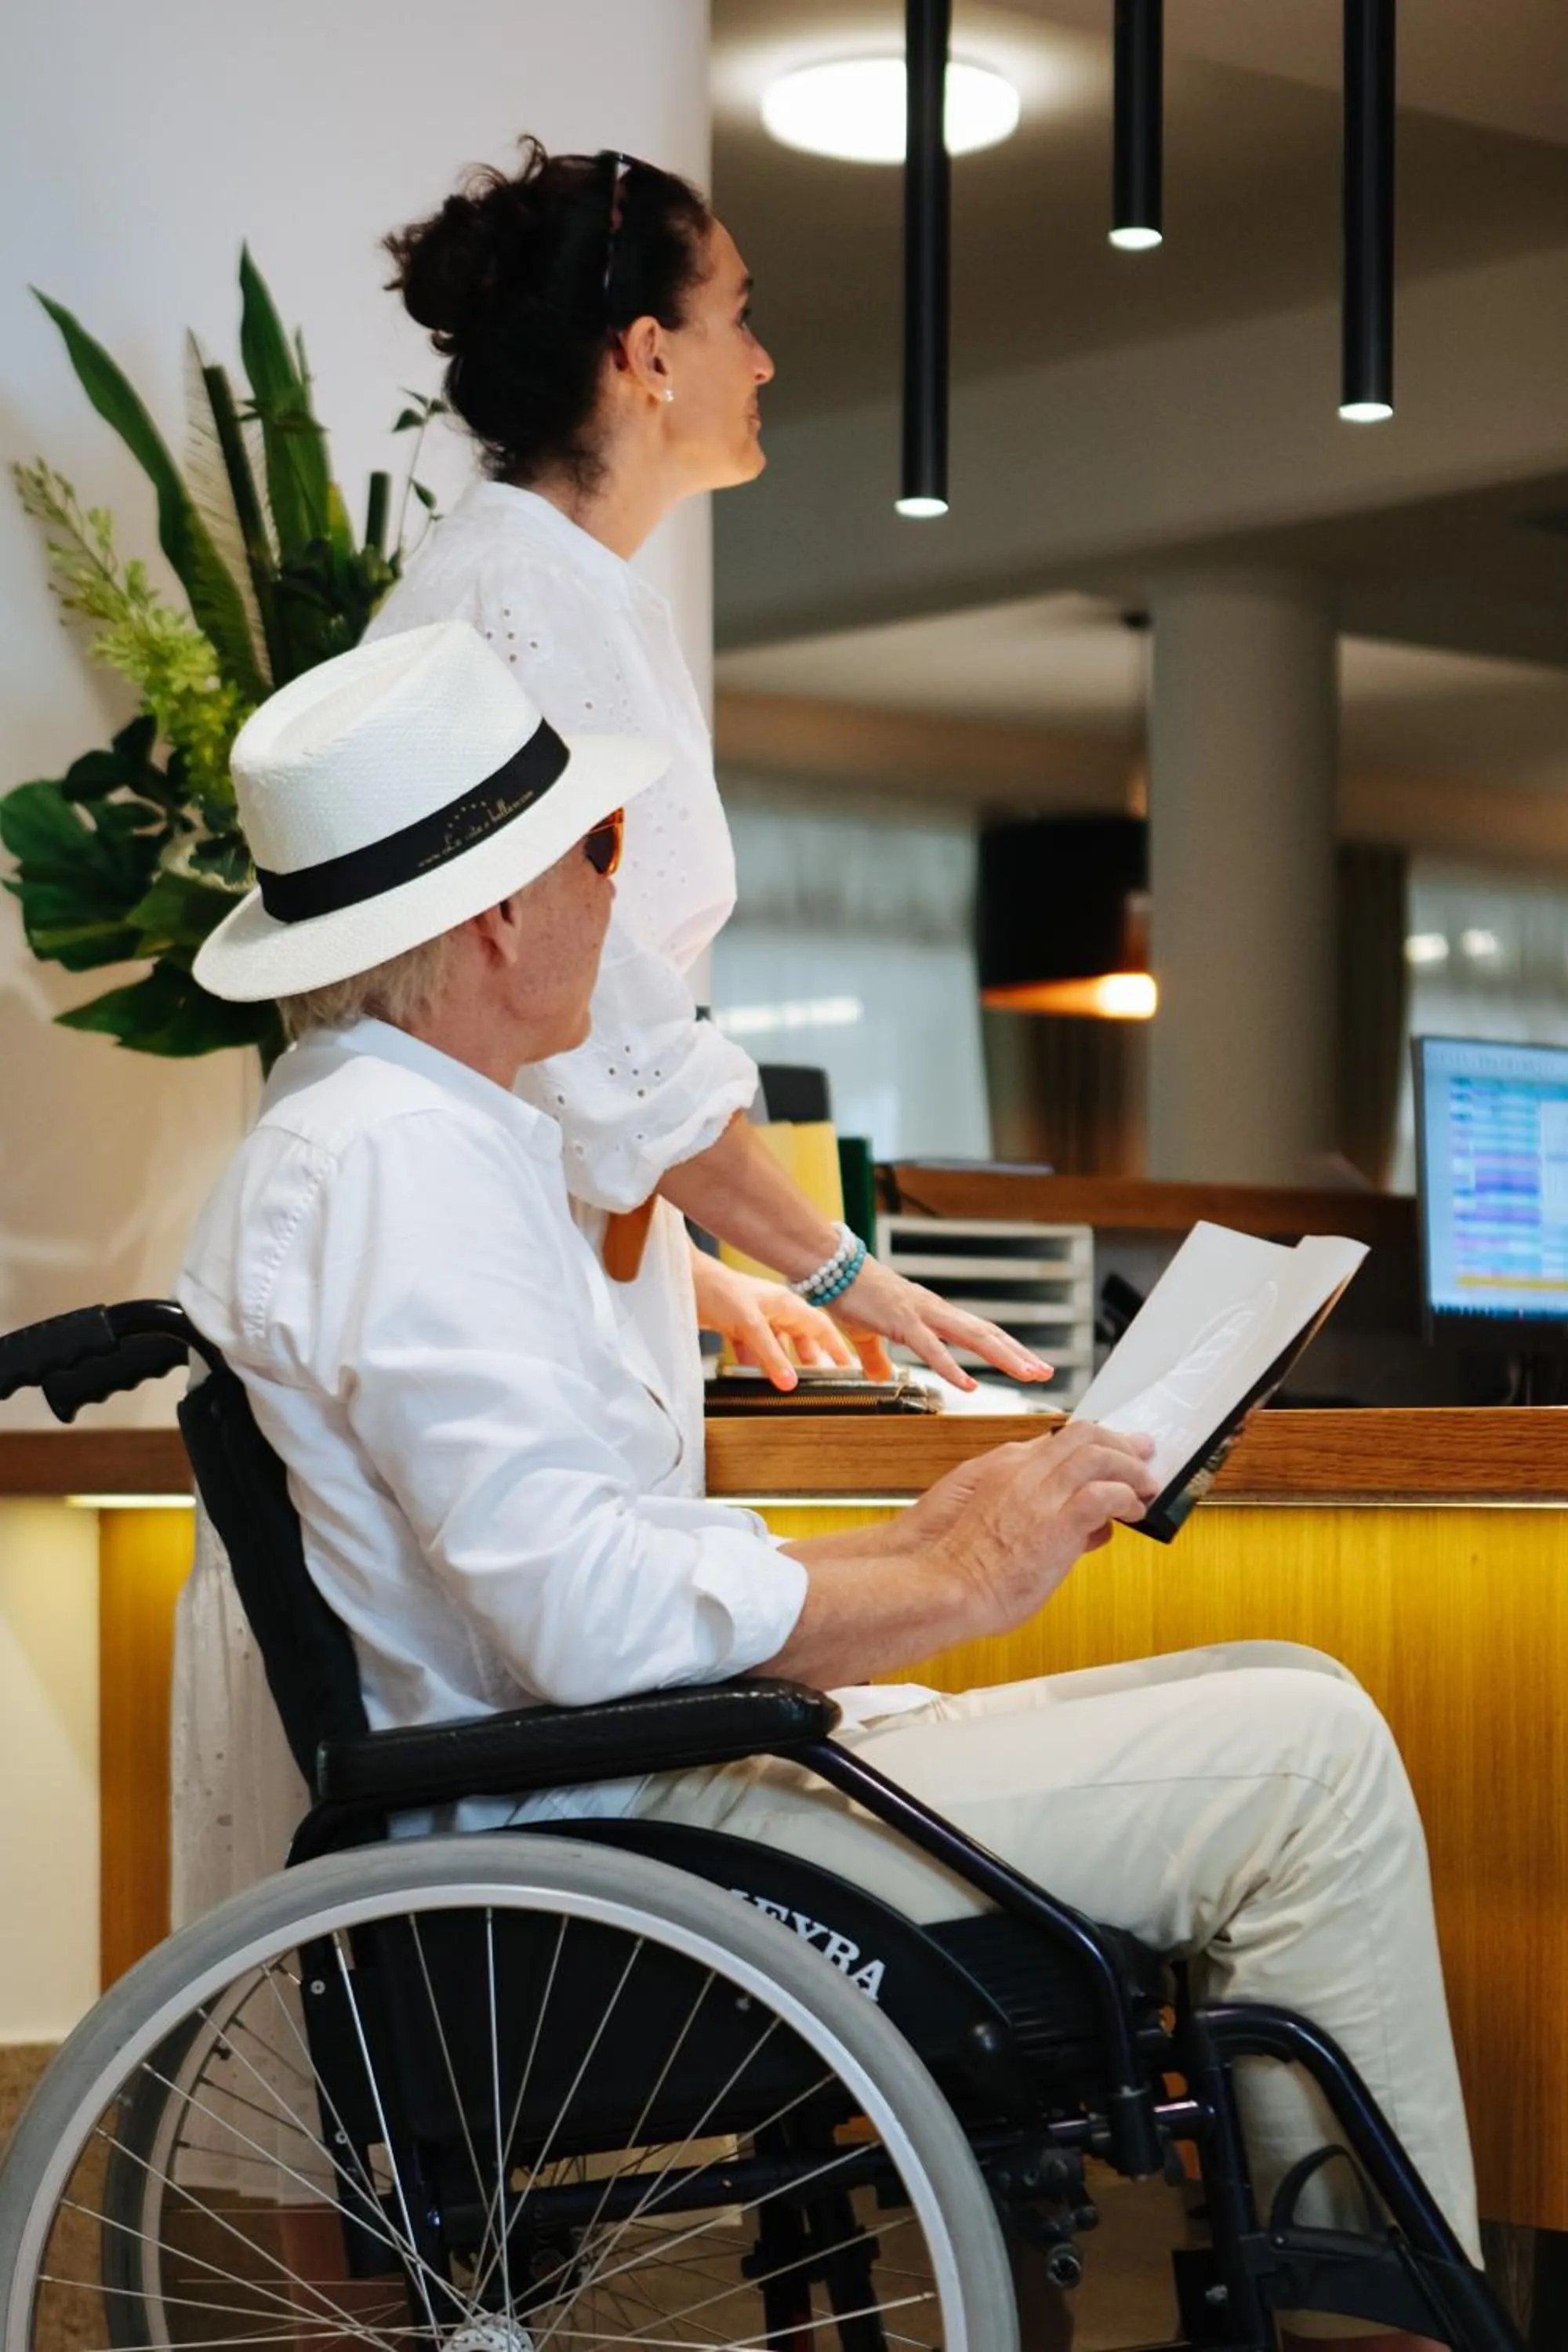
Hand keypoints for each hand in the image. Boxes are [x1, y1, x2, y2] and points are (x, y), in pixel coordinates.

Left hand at [690, 1254, 857, 1390]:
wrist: (682, 1281)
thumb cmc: (718, 1289)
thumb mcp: (749, 1324)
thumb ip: (770, 1354)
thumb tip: (790, 1382)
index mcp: (786, 1303)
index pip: (820, 1326)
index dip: (836, 1347)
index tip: (849, 1367)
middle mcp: (774, 1309)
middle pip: (802, 1337)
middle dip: (812, 1359)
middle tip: (822, 1381)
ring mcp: (755, 1318)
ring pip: (778, 1344)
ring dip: (784, 1362)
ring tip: (792, 1382)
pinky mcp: (736, 1326)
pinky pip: (754, 1348)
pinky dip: (757, 1362)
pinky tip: (756, 1376)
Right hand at [830, 1255, 1055, 1391]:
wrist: (831, 1267)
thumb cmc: (850, 1295)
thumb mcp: (869, 1334)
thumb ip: (878, 1358)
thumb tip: (881, 1376)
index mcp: (933, 1313)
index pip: (980, 1332)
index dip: (1007, 1347)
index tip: (1030, 1363)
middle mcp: (936, 1311)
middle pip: (987, 1334)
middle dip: (1018, 1353)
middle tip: (1046, 1372)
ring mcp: (922, 1315)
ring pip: (972, 1337)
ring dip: (1003, 1357)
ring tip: (1027, 1374)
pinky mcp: (902, 1323)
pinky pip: (932, 1349)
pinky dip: (953, 1368)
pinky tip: (969, 1386)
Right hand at [930, 1422, 1159, 1636]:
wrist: (936, 1587)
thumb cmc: (952, 1566)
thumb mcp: (983, 1520)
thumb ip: (1026, 1514)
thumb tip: (1077, 1527)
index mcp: (1001, 1466)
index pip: (1057, 1442)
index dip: (1091, 1446)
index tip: (1109, 1454)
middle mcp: (1021, 1470)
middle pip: (1082, 1434)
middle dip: (1118, 1441)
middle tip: (1141, 1453)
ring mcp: (1039, 1493)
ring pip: (1098, 1453)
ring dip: (1130, 1466)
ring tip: (1145, 1484)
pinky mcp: (1056, 1523)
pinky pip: (1104, 1494)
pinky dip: (1126, 1498)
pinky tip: (1133, 1512)